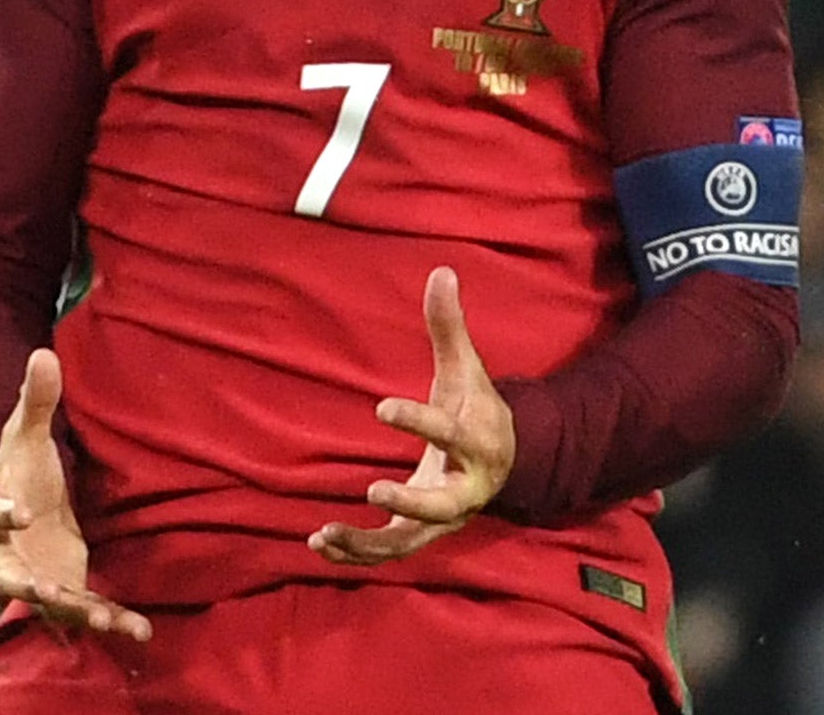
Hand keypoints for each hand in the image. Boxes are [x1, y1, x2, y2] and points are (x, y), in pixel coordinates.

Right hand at [0, 349, 151, 641]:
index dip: (2, 515)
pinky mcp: (65, 590)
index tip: (24, 514)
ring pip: (50, 602)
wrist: (24, 506)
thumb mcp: (26, 433)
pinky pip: (85, 610)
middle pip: (9, 575)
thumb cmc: (20, 467)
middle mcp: (5, 553)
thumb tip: (44, 352)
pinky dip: (111, 621)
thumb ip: (35, 400)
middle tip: (49, 589)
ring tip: (103, 618)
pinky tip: (141, 631)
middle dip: (29, 585)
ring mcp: (34, 576)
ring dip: (75, 610)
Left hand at [310, 266, 514, 566]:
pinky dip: (357, 552)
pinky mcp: (422, 532)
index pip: (451, 434)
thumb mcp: (465, 367)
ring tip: (324, 533)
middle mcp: (465, 489)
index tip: (379, 407)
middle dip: (410, 503)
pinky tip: (318, 543)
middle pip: (443, 507)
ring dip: (368, 543)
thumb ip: (449, 326)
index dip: (418, 422)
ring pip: (410, 541)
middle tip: (372, 492)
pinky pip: (391, 551)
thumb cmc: (476, 405)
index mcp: (480, 443)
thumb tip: (441, 270)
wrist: (504, 460)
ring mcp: (443, 517)